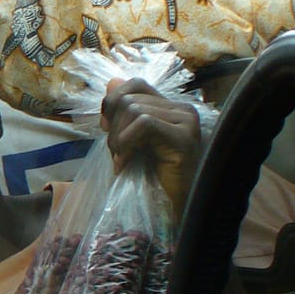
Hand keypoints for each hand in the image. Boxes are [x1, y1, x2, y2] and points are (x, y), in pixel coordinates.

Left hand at [100, 78, 201, 215]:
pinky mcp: (185, 138)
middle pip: (131, 99)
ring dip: (118, 138)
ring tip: (122, 160)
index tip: (107, 128)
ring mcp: (187, 122)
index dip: (114, 102)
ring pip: (135, 110)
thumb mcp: (131, 141)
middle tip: (116, 154)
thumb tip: (111, 82)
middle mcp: (183, 109)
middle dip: (114, 128)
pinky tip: (127, 162)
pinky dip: (127, 142)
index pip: (136, 84)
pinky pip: (144, 123)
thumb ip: (123, 113)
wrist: (173, 211)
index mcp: (172, 107)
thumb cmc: (153, 180)